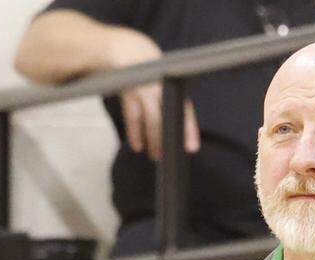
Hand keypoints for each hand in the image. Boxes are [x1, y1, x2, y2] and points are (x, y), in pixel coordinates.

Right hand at [109, 27, 199, 160]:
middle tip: (169, 155)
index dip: (189, 129)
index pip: (184, 108)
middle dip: (167, 139)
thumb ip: (169, 95)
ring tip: (154, 155)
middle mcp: (158, 87)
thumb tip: (177, 120)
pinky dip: (134, 132)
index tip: (192, 147)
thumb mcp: (162, 74)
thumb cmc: (145, 63)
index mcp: (171, 83)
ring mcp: (142, 90)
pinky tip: (137, 145)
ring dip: (152, 140)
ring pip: (150, 120)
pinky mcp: (127, 93)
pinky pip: (132, 117)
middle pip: (165, 118)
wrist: (122, 48)